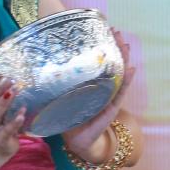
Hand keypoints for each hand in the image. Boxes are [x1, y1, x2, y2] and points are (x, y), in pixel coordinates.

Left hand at [62, 29, 135, 161]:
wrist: (78, 139)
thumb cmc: (68, 117)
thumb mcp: (61, 96)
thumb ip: (57, 84)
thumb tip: (37, 66)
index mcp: (90, 83)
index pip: (97, 61)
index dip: (101, 46)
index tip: (103, 29)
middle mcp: (101, 87)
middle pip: (112, 63)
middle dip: (115, 48)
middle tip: (117, 31)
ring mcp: (108, 96)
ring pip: (119, 75)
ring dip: (124, 60)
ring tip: (127, 46)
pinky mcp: (110, 107)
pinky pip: (119, 93)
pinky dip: (126, 81)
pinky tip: (131, 69)